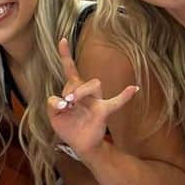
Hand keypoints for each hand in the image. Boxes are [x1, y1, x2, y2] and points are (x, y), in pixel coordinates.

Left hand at [47, 38, 138, 160]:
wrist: (81, 145)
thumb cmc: (69, 127)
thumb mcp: (53, 115)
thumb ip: (51, 104)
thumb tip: (62, 101)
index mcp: (73, 90)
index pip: (70, 69)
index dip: (65, 55)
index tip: (62, 39)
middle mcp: (86, 92)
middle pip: (79, 79)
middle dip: (70, 88)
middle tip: (65, 102)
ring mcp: (96, 101)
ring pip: (93, 84)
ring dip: (80, 92)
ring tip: (72, 103)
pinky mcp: (103, 111)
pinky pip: (116, 101)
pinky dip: (125, 95)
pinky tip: (133, 88)